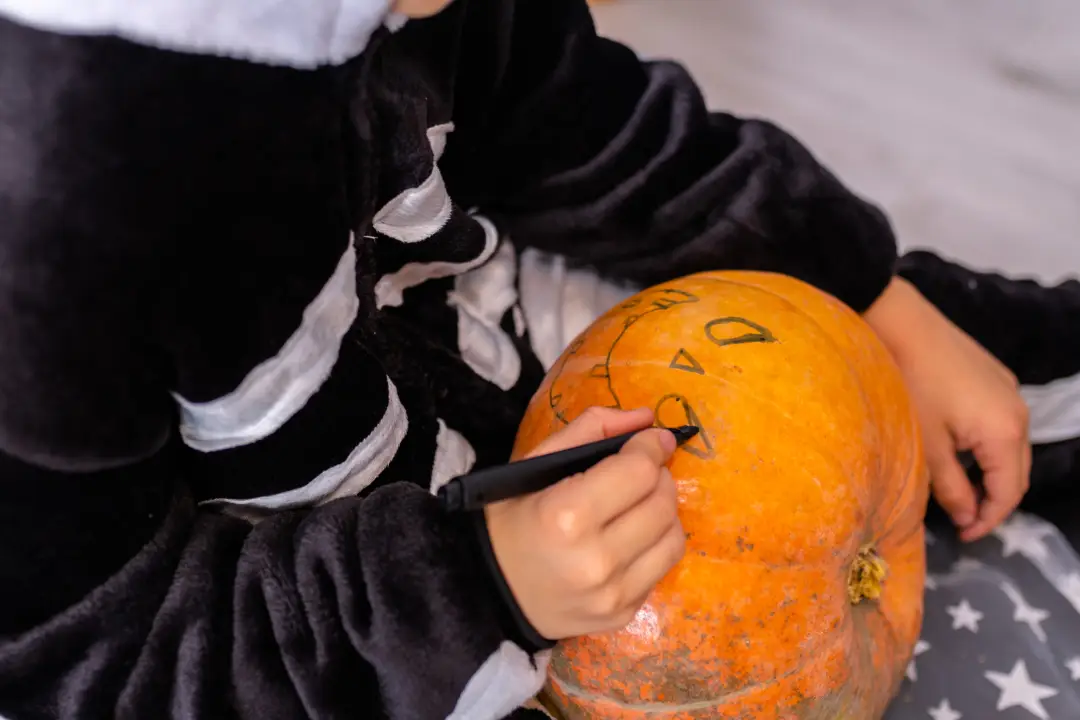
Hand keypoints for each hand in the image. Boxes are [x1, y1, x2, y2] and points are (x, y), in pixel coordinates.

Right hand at [486, 407, 684, 639]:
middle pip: (663, 503)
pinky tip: (630, 538)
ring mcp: (613, 594)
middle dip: (659, 477)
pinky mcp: (623, 615)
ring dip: (664, 511)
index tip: (648, 439)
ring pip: (673, 537)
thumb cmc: (509, 520)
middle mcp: (596, 559)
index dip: (649, 447)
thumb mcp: (535, 465)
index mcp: (567, 515)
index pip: (639, 471)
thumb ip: (590, 430)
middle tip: (641, 471)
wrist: (485, 592)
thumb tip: (647, 418)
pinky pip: (663, 568)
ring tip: (639, 503)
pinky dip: (655, 545)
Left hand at [865, 277, 1030, 540]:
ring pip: (1010, 448)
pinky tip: (958, 452)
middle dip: (993, 501)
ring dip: (990, 473)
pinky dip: (986, 446)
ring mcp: (1008, 391)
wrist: (900, 324)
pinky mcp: (994, 376)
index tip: (965, 536)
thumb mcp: (928, 446)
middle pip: (1017, 472)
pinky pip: (1000, 423)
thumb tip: (967, 517)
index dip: (990, 520)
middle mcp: (1017, 411)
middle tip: (962, 521)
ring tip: (958, 491)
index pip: (1010, 492)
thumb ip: (951, 488)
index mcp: (1006, 433)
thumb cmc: (910, 384)